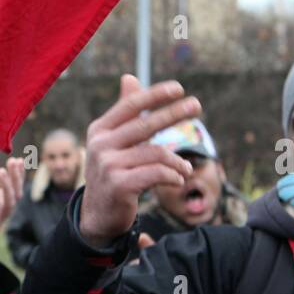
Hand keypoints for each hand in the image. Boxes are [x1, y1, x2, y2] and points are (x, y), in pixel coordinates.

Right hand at [78, 75, 200, 245]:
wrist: (97, 216)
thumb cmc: (112, 174)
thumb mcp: (113, 142)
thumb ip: (124, 114)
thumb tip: (130, 77)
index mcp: (100, 130)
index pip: (130, 105)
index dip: (154, 95)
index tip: (178, 88)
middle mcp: (100, 145)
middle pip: (145, 124)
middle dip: (173, 113)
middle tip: (196, 105)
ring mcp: (108, 166)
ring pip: (155, 153)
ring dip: (177, 161)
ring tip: (186, 168)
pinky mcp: (119, 185)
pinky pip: (156, 173)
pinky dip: (172, 175)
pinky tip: (179, 179)